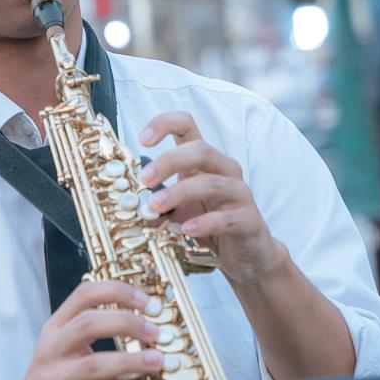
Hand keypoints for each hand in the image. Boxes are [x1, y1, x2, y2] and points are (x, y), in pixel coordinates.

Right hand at [0, 280, 163, 379]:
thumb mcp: (71, 360)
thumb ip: (107, 353)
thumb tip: (154, 354)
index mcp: (56, 330)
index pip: (84, 295)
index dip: (117, 292)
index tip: (146, 302)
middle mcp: (51, 350)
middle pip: (87, 323)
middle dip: (127, 323)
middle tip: (155, 333)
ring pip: (92, 365)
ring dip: (129, 362)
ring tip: (155, 363)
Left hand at [137, 112, 285, 287]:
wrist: (247, 255)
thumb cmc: (212, 224)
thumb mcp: (179, 211)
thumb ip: (158, 205)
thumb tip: (130, 206)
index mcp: (205, 161)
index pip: (187, 126)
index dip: (164, 124)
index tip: (142, 139)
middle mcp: (225, 170)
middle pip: (200, 150)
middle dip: (168, 161)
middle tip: (143, 179)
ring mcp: (239, 194)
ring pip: (212, 183)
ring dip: (179, 192)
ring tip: (155, 206)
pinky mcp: (249, 220)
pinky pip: (226, 217)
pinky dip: (204, 222)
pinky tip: (186, 229)